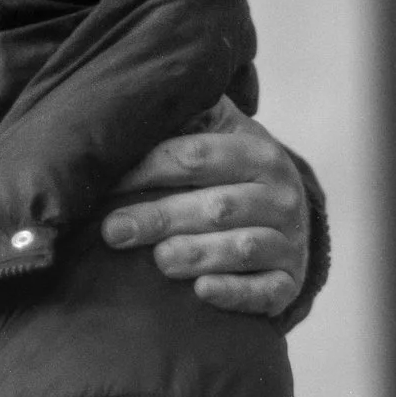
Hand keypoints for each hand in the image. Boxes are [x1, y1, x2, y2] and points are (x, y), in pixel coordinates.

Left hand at [101, 97, 308, 316]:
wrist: (286, 210)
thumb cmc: (231, 167)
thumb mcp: (219, 131)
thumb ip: (186, 115)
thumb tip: (132, 104)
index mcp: (258, 152)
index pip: (197, 156)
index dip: (147, 169)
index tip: (106, 183)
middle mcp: (280, 196)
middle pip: (216, 207)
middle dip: (159, 218)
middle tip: (113, 231)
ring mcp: (289, 242)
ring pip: (241, 248)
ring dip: (196, 254)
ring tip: (157, 260)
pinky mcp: (289, 283)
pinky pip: (265, 291)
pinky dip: (234, 292)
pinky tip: (201, 290)